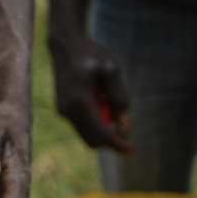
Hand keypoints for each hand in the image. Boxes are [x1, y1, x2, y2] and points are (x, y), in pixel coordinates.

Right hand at [50, 34, 131, 152]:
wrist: (65, 47)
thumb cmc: (91, 56)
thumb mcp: (111, 71)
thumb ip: (119, 99)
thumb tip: (125, 126)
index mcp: (80, 103)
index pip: (101, 134)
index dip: (118, 144)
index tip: (132, 150)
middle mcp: (68, 112)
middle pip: (93, 140)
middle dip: (111, 139)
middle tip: (126, 123)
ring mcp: (64, 113)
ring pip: (87, 135)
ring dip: (104, 129)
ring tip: (110, 102)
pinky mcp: (64, 111)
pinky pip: (83, 126)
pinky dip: (96, 122)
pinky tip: (100, 100)